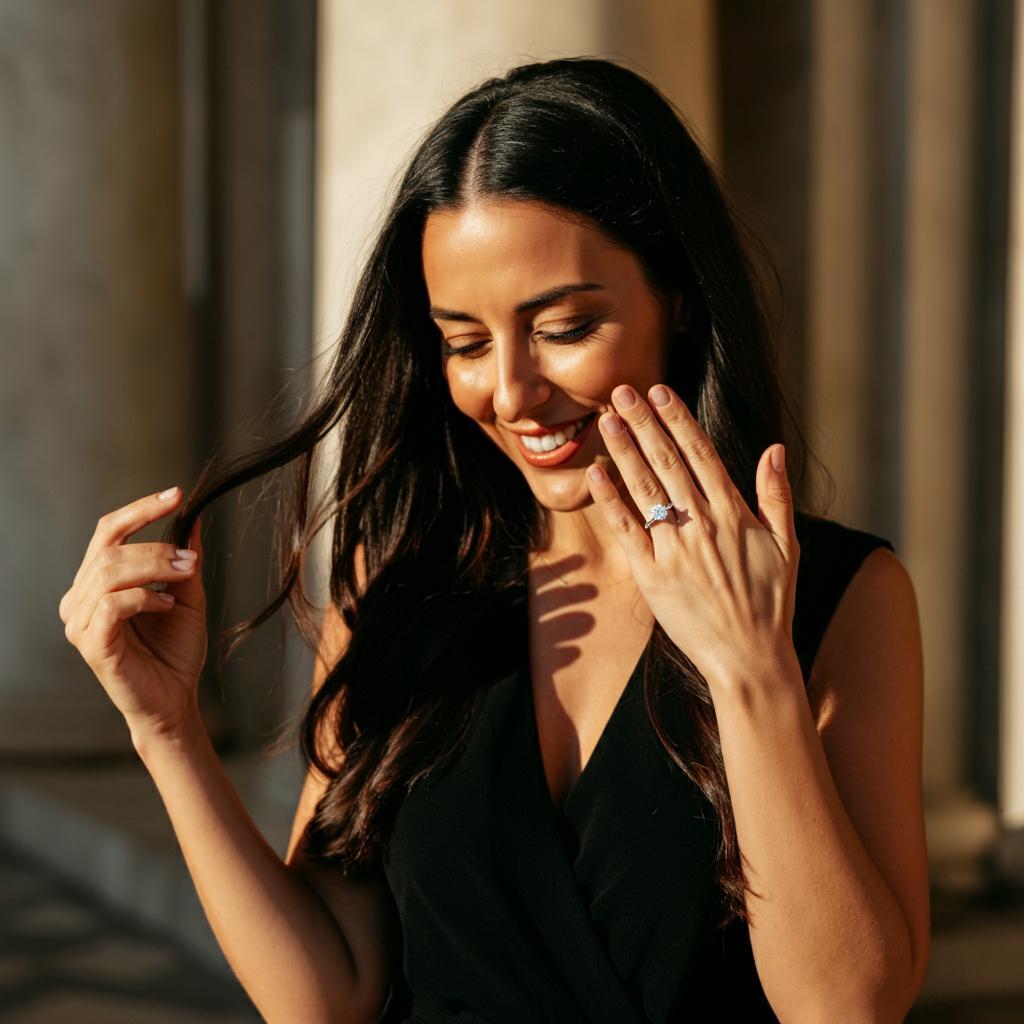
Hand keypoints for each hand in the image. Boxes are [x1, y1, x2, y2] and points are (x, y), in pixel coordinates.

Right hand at [58, 487, 208, 742]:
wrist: (175, 699)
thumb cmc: (175, 651)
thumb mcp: (187, 595)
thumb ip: (185, 559)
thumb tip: (194, 518)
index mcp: (97, 582)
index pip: (108, 530)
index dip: (141, 508)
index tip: (178, 494)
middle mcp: (80, 599)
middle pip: (109, 549)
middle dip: (155, 546)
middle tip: (190, 560)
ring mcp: (80, 622)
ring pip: (109, 572)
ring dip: (154, 567)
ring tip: (185, 576)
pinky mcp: (91, 644)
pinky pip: (111, 605)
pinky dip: (144, 597)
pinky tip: (166, 605)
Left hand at [585, 382, 799, 692]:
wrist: (749, 657)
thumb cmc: (771, 602)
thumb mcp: (787, 545)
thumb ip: (775, 495)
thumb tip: (774, 448)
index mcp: (734, 513)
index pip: (701, 452)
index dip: (677, 419)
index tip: (660, 391)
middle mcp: (703, 524)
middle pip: (667, 461)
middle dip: (643, 422)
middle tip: (621, 391)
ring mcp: (675, 548)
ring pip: (644, 488)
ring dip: (624, 450)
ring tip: (606, 419)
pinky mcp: (652, 574)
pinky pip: (626, 529)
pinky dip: (610, 500)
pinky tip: (595, 473)